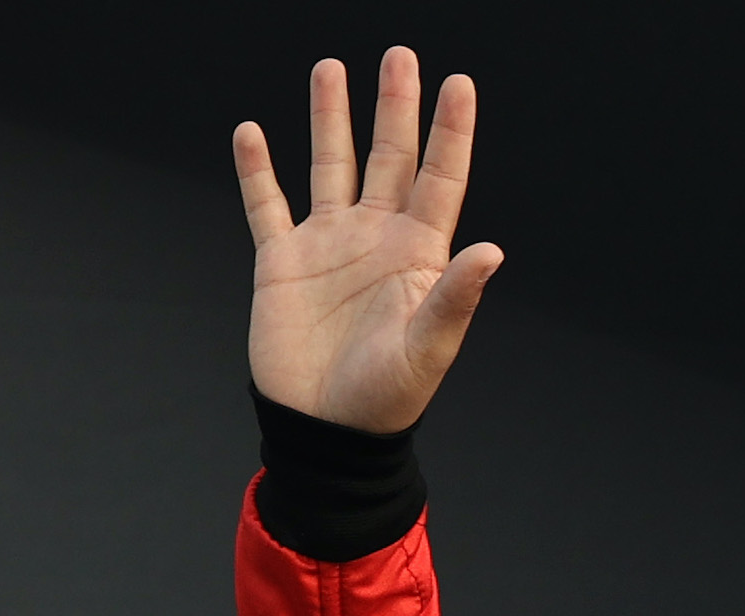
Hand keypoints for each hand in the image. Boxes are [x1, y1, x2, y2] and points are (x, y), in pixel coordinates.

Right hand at [234, 49, 501, 433]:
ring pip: (330, 165)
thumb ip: (455, 297)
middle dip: (395, 107)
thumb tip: (494, 251)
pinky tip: (251, 131)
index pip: (439, 179)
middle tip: (400, 56)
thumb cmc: (384, 399)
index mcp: (417, 255)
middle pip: (388, 157)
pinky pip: (266, 204)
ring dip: (331, 119)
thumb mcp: (427, 350)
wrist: (324, 430)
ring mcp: (327, 245)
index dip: (450, 132)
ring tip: (332, 70)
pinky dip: (256, 169)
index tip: (459, 83)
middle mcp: (375, 238)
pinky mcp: (281, 261)